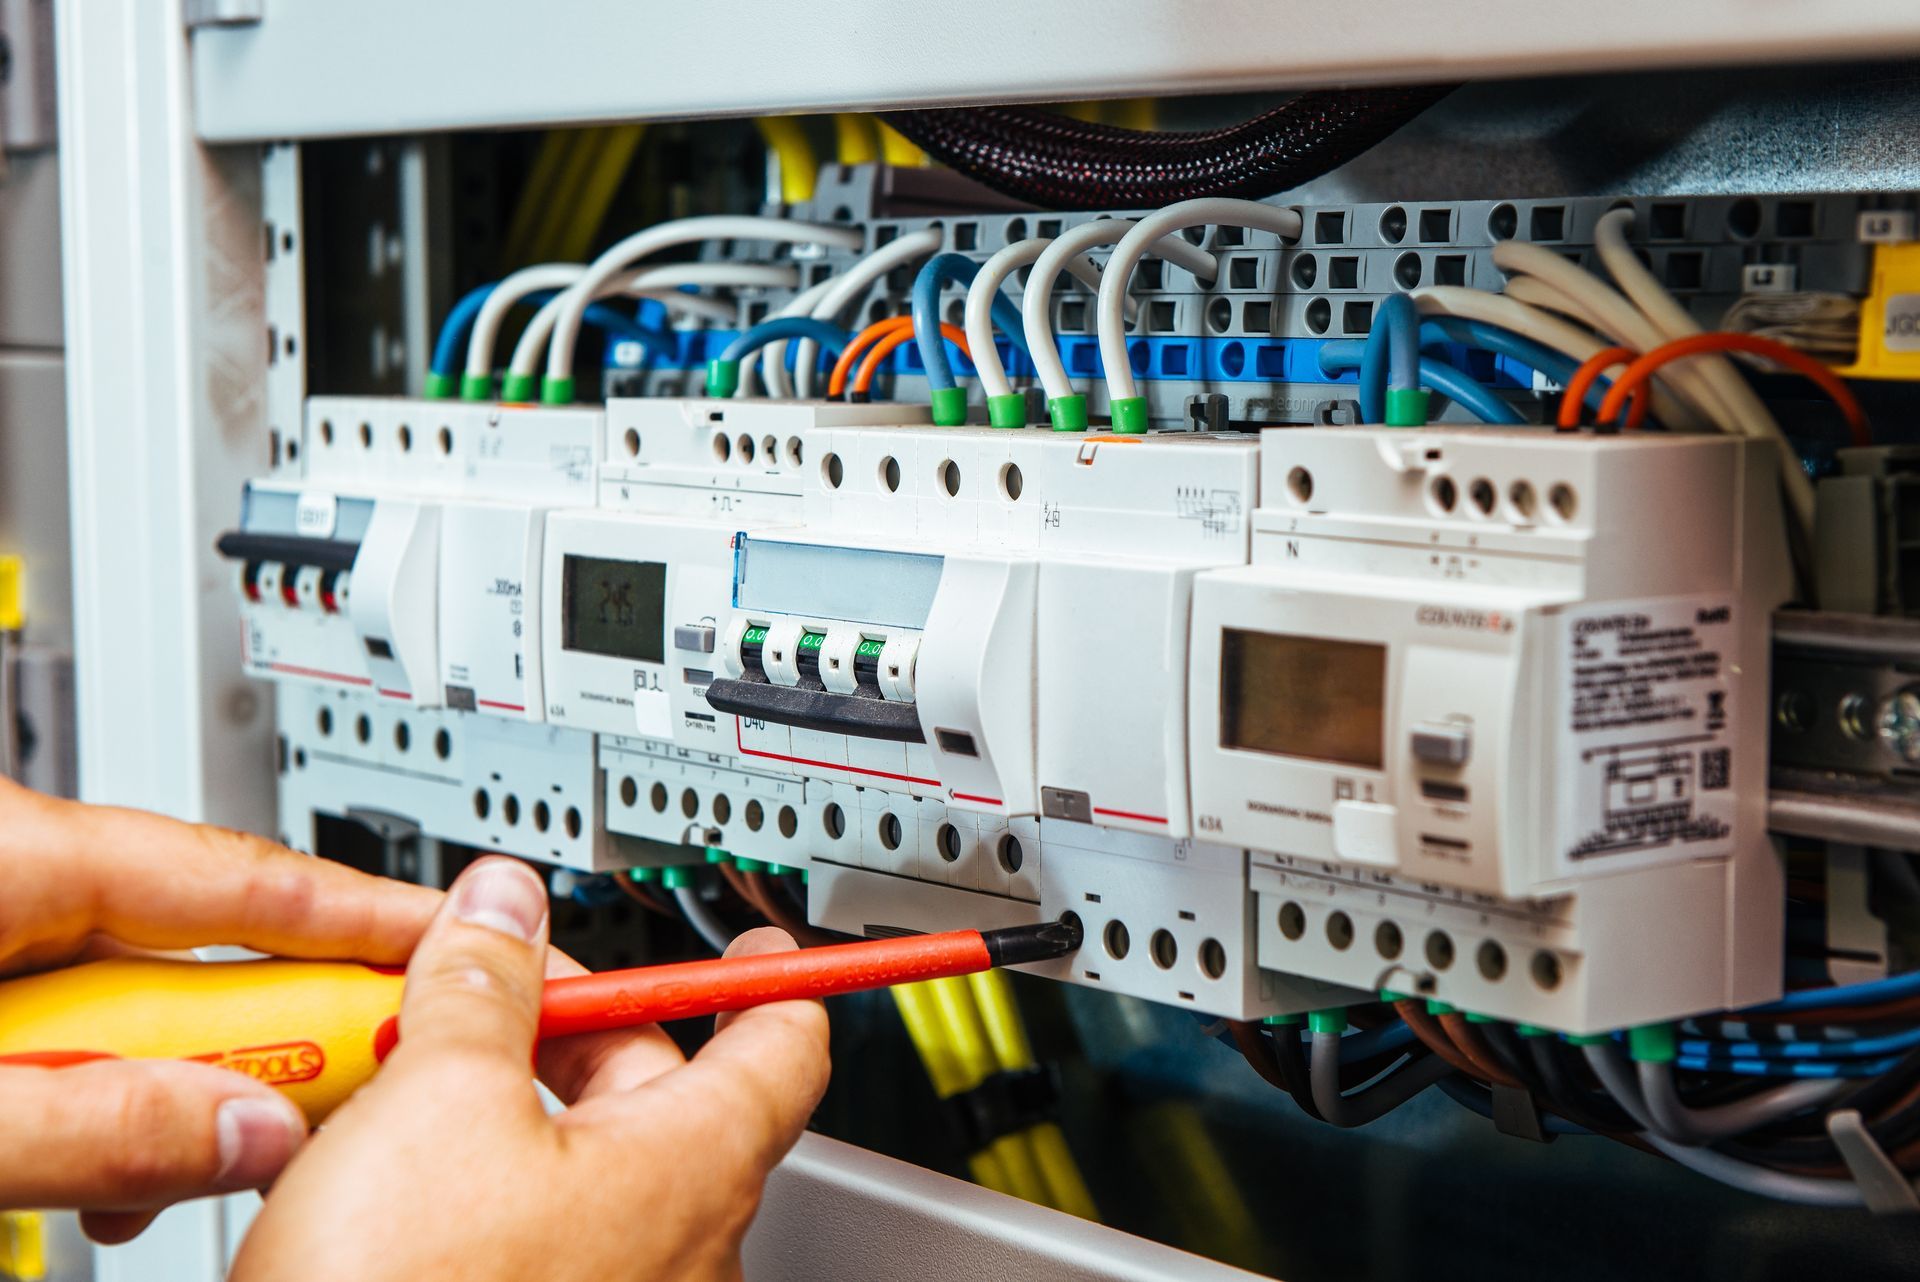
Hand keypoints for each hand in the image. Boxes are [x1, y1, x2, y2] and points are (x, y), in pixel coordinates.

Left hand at [0, 778, 440, 1241]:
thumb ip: (91, 1128)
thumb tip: (244, 1132)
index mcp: (8, 851)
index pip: (253, 877)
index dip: (379, 922)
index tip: (471, 955)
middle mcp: (8, 862)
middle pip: (203, 940)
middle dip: (269, 1037)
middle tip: (342, 1106)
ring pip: (134, 990)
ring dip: (169, 1083)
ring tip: (165, 1179)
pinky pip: (69, 1014)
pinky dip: (98, 1084)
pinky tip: (86, 1161)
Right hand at [231, 857, 829, 1281]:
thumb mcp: (439, 1101)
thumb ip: (484, 987)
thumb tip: (503, 910)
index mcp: (695, 1165)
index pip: (785, 1040)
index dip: (763, 974)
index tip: (752, 940)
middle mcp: (681, 1246)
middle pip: (662, 1092)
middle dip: (575, 1030)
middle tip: (493, 989)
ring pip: (582, 1167)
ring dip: (505, 1107)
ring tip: (407, 1079)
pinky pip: (535, 1235)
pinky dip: (474, 1184)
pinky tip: (386, 1177)